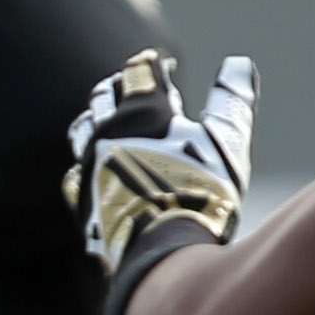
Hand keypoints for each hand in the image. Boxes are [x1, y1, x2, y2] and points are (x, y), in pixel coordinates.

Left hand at [67, 52, 255, 271]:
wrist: (165, 251)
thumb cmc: (203, 193)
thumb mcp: (227, 142)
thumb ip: (232, 100)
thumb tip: (239, 62)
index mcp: (144, 112)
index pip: (139, 70)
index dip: (152, 64)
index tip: (164, 66)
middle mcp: (108, 133)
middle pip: (104, 95)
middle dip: (120, 88)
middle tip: (133, 90)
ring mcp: (90, 166)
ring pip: (83, 130)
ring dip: (98, 121)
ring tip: (111, 123)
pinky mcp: (82, 198)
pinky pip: (75, 175)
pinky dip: (88, 167)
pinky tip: (97, 171)